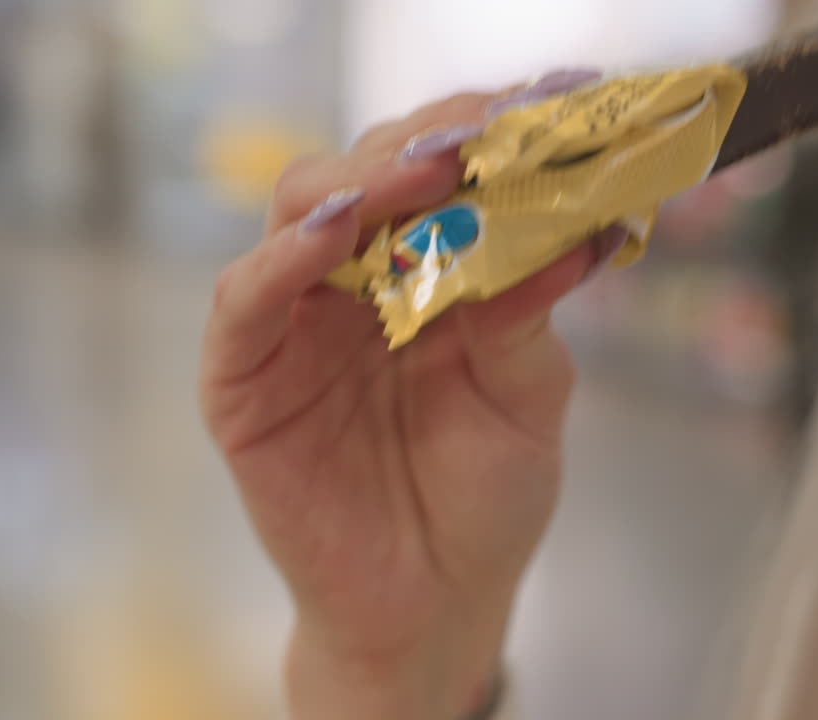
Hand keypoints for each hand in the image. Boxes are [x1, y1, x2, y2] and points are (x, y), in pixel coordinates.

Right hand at [199, 77, 615, 718]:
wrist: (432, 605)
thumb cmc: (482, 500)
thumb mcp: (527, 399)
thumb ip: (530, 314)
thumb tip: (575, 232)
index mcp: (423, 274)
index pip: (434, 176)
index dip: (477, 135)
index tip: (535, 109)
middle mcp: (353, 283)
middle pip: (363, 172)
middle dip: (424, 145)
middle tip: (484, 136)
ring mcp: (293, 324)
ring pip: (299, 212)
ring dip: (360, 181)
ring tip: (428, 171)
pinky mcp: (242, 379)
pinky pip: (244, 300)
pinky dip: (282, 260)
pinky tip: (336, 233)